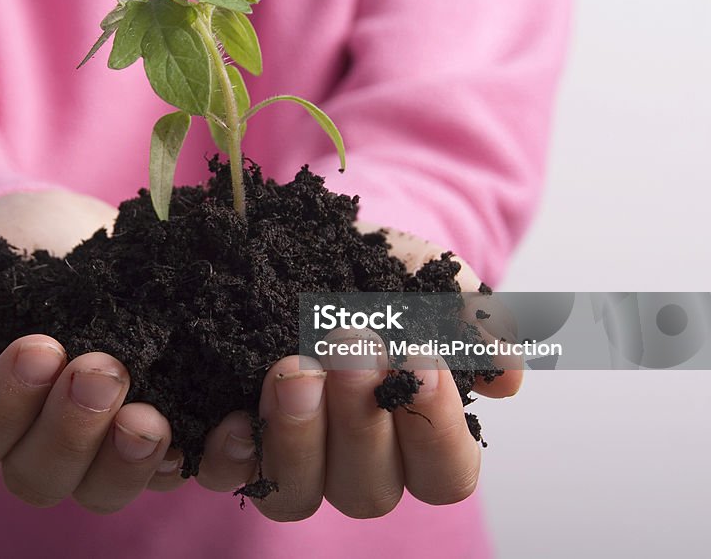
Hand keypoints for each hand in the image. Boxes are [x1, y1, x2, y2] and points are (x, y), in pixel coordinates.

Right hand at [0, 191, 184, 513]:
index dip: (3, 405)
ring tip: (151, 418)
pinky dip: (204, 457)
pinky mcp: (161, 429)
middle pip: (39, 476)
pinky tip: (226, 430)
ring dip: (129, 460)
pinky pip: (177, 467)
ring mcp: (100, 445)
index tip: (41, 347)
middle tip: (102, 371)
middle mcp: (37, 440)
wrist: (74, 229)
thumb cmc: (13, 247)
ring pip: (105, 489)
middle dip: (71, 431)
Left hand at [192, 223, 522, 520]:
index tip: (422, 360)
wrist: (304, 242)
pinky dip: (230, 453)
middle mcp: (354, 463)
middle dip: (362, 419)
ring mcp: (293, 460)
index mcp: (414, 439)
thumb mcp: (426, 280)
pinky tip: (234, 414)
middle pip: (369, 490)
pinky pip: (227, 476)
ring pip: (297, 494)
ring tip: (295, 367)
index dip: (438, 430)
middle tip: (352, 344)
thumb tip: (509, 374)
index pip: (445, 475)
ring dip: (299, 434)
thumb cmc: (378, 271)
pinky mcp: (234, 445)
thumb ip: (470, 321)